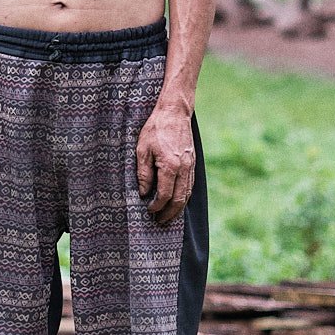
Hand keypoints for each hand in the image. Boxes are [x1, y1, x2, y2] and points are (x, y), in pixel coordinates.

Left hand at [135, 104, 196, 226]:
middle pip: (179, 199)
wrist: (174, 112)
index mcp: (170, 166)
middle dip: (169, 213)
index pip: (164, 194)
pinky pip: (190, 185)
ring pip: (187, 194)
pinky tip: (177, 201)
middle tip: (160, 222)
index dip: (156, 206)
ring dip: (178, 208)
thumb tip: (143, 192)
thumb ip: (143, 173)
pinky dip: (184, 197)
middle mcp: (183, 169)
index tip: (149, 211)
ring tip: (168, 217)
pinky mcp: (192, 162)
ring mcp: (190, 166)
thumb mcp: (142, 150)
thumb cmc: (155, 129)